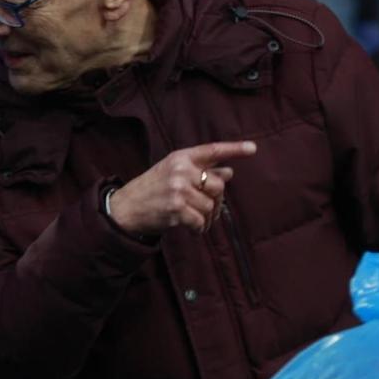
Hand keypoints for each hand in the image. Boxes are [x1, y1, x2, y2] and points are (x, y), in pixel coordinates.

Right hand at [107, 140, 257, 235]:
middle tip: (208, 210)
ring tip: (197, 222)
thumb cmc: (152, 190)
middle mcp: (180, 170)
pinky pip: (200, 220)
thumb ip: (201, 172)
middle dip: (216, 200)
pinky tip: (192, 229)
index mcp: (180, 157)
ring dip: (207, 218)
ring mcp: (178, 189)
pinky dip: (199, 228)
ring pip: (210, 206)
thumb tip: (229, 172)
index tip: (253, 149)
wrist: (125, 208)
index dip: (234, 149)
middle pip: (218, 186)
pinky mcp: (176, 208)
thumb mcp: (173, 174)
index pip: (212, 151)